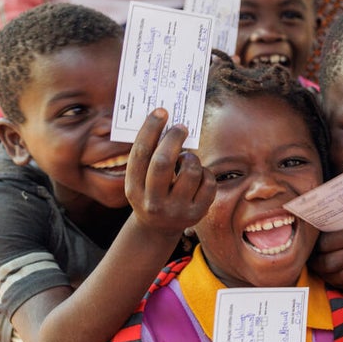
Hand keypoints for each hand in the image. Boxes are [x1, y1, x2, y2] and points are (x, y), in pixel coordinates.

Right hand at [126, 108, 215, 235]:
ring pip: (191, 171)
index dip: (151, 129)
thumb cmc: (150, 192)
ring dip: (191, 157)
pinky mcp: (197, 213)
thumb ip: (149, 157)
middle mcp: (153, 202)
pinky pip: (208, 182)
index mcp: (134, 190)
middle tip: (181, 126)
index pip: (141, 154)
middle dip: (174, 138)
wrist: (157, 229)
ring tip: (187, 158)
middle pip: (163, 162)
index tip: (161, 112)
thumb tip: (167, 123)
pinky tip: (198, 175)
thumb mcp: (141, 180)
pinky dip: (205, 172)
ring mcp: (176, 210)